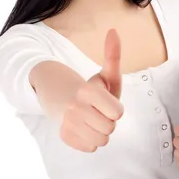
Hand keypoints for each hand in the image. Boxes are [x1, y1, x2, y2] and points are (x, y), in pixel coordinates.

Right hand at [59, 29, 123, 151]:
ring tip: (92, 120)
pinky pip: (90, 148)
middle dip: (108, 121)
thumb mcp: (104, 74)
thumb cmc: (90, 88)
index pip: (117, 113)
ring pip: (101, 141)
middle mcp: (75, 108)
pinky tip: (83, 128)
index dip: (115, 109)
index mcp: (87, 91)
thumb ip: (113, 56)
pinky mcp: (64, 136)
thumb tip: (114, 31)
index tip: (106, 103)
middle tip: (98, 112)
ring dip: (100, 133)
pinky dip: (89, 141)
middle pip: (110, 129)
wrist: (60, 97)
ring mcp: (68, 123)